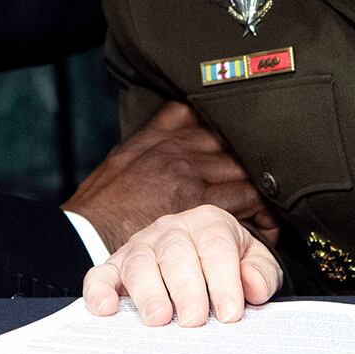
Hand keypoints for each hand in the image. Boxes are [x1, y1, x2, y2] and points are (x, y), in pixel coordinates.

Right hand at [63, 101, 276, 252]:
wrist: (85, 236)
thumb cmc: (101, 206)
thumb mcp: (121, 158)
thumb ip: (151, 139)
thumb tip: (176, 124)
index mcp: (160, 136)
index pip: (207, 118)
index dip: (227, 134)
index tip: (239, 148)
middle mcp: (178, 150)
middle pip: (232, 144)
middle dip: (249, 161)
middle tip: (264, 181)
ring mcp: (189, 174)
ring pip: (244, 169)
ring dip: (259, 187)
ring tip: (269, 206)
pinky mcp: (197, 205)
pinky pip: (246, 201)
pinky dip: (261, 213)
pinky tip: (266, 225)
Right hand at [82, 204, 282, 326]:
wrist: (200, 256)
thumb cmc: (226, 264)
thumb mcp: (253, 263)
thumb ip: (261, 272)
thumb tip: (253, 286)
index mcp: (209, 225)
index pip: (216, 247)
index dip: (224, 280)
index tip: (230, 313)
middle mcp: (172, 231)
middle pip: (176, 253)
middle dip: (186, 289)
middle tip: (194, 321)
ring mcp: (141, 247)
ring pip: (139, 262)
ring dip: (148, 291)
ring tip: (159, 319)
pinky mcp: (116, 267)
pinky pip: (101, 274)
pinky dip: (100, 290)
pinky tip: (106, 309)